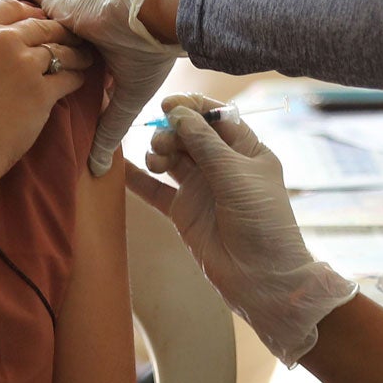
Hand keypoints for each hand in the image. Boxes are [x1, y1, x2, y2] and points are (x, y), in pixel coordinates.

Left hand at [0, 0, 191, 176]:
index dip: (39, 71)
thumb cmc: (146, 57)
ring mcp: (66, 10)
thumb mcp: (125, 99)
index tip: (10, 92)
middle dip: (17, 47)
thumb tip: (99, 171)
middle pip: (38, 36)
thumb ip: (108, 130)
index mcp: (91, 51)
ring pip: (31, 12)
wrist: (152, 20)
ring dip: (11, 16)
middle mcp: (75, 29)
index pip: (57, 58)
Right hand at [0, 0, 95, 176]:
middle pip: (42, 24)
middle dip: (61, 30)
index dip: (31, 11)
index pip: (13, 5)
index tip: (42, 19)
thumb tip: (11, 30)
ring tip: (83, 58)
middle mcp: (1, 39)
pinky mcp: (42, 91)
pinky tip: (78, 79)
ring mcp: (24, 64)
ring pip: (60, 49)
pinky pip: (68, 77)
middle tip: (74, 36)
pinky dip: (76, 77)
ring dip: (75, 54)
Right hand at [127, 95, 356, 364]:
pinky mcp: (184, 210)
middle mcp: (223, 165)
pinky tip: (120, 167)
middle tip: (162, 143)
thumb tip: (179, 112)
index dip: (193, 107)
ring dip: (159, 151)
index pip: (217, 117)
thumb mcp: (236, 175)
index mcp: (247, 150)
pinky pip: (156, 189)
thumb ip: (205, 143)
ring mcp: (202, 187)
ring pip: (173, 157)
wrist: (261, 277)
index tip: (169, 104)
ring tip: (156, 161)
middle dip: (172, 131)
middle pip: (190, 134)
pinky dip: (139, 178)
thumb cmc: (262, 222)